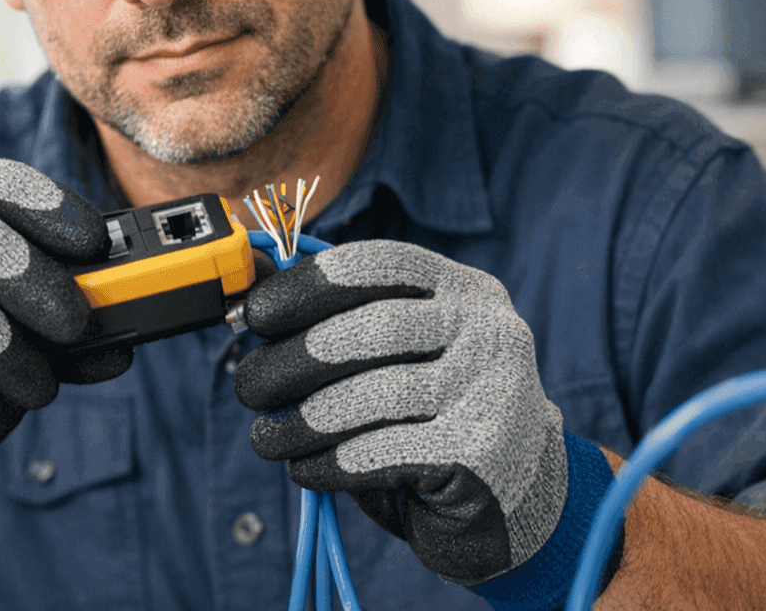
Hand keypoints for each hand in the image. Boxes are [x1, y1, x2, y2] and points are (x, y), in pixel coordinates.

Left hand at [232, 240, 566, 584]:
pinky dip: (328, 462)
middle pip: (371, 330)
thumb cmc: (434, 420)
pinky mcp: (480, 455)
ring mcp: (492, 391)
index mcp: (465, 291)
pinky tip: (306, 468)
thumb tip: (248, 294)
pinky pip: (381, 452)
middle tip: (250, 388)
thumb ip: (340, 323)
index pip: (380, 264)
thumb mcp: (400, 360)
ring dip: (302, 421)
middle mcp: (489, 330)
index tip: (256, 315)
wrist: (517, 502)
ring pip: (374, 395)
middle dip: (292, 361)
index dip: (308, 284)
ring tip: (268, 438)